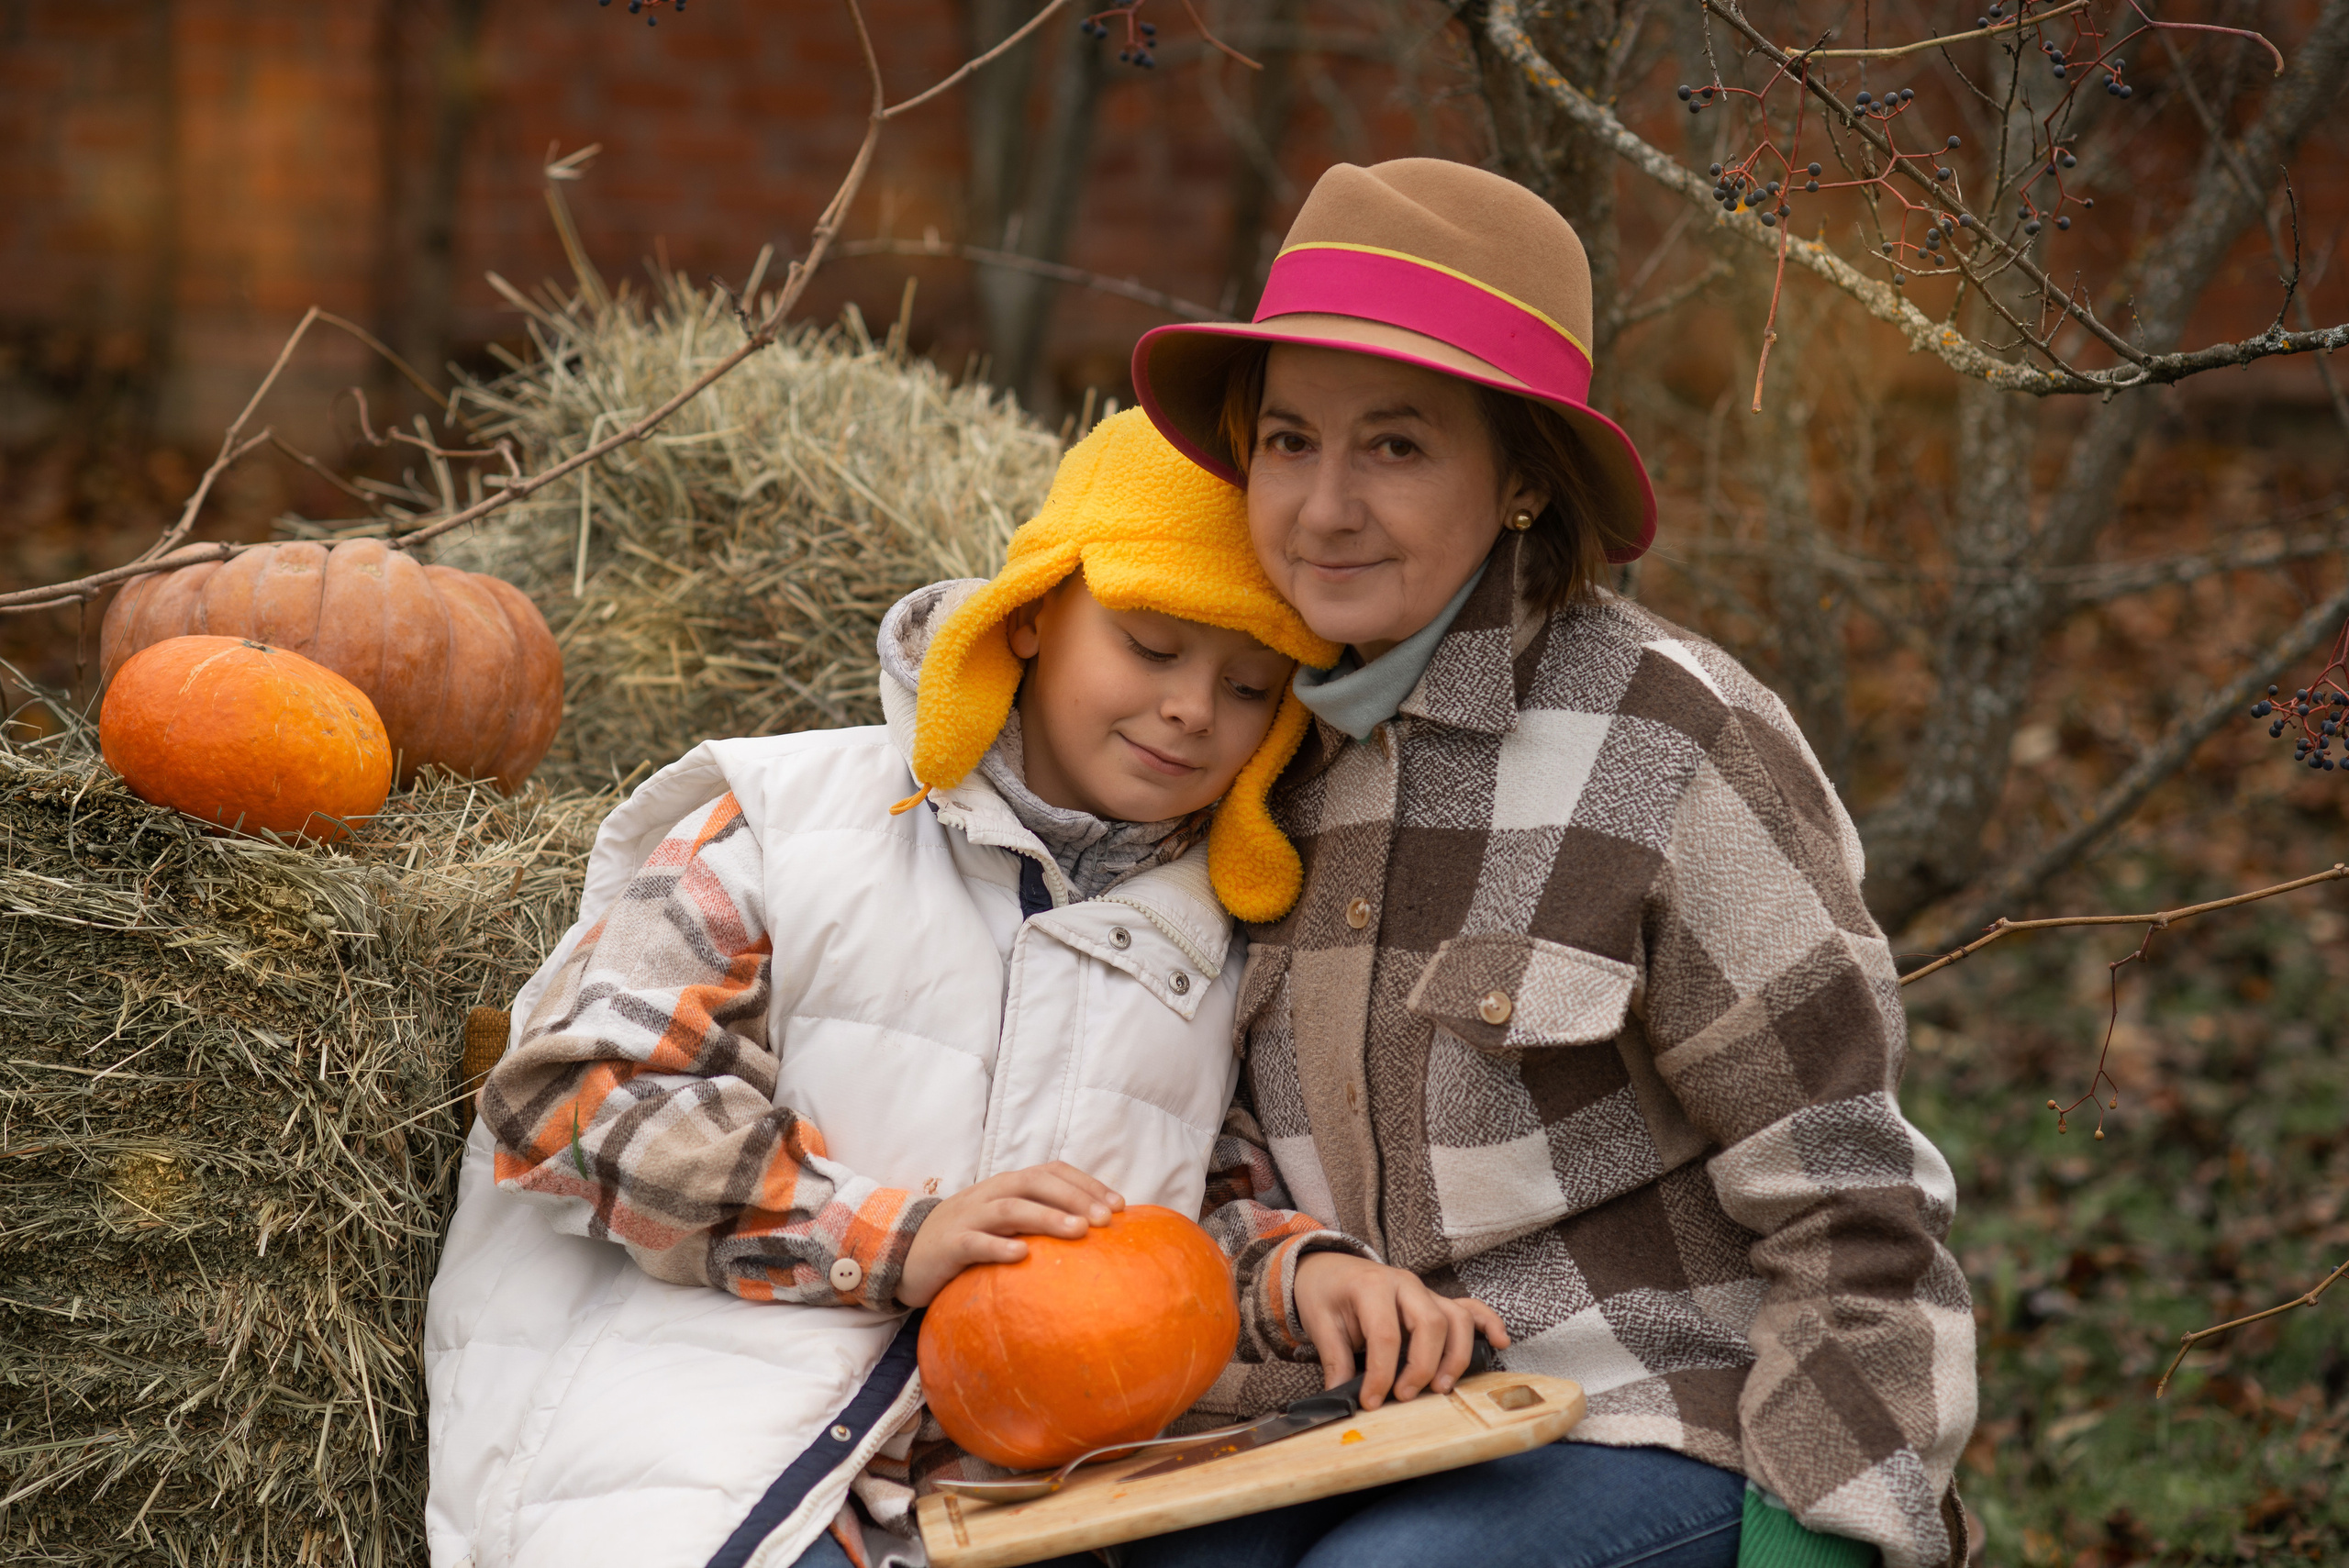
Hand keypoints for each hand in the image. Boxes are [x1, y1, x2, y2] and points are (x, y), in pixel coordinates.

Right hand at [896, 1162, 1124, 1306]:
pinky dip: (999, 1246)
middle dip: (1075, 1197)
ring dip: (1047, 1217)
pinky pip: (975, 1243)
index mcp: (1008, 1185)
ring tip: (1079, 1232)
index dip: (1087, 1184)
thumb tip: (1093, 1232)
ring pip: (1010, 1208)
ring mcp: (969, 1217)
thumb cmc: (968, 1238)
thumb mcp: (1004, 1223)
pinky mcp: (949, 1245)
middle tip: (1107, 1219)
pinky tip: (1022, 1256)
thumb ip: (1038, 1219)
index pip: (1052, 1172)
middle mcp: (990, 1193)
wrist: (906, 1252)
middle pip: (1035, 1183)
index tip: (1121, 1205)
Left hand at [1292, 1253, 1508, 1409]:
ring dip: (1454, 1356)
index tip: (1371, 1401)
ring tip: (1440, 1387)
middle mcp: (1404, 1285)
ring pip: (1455, 1319)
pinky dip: (1488, 1323)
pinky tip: (1500, 1342)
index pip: (1385, 1335)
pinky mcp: (1434, 1299)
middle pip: (1430, 1324)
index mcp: (1372, 1287)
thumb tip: (1340, 1397)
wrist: (1329, 1265)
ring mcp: (1424, 1290)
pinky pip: (1469, 1307)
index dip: (1381, 1374)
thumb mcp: (1320, 1321)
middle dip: (1423, 1366)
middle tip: (1405, 1396)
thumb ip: (1334, 1359)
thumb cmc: (1325, 1292)